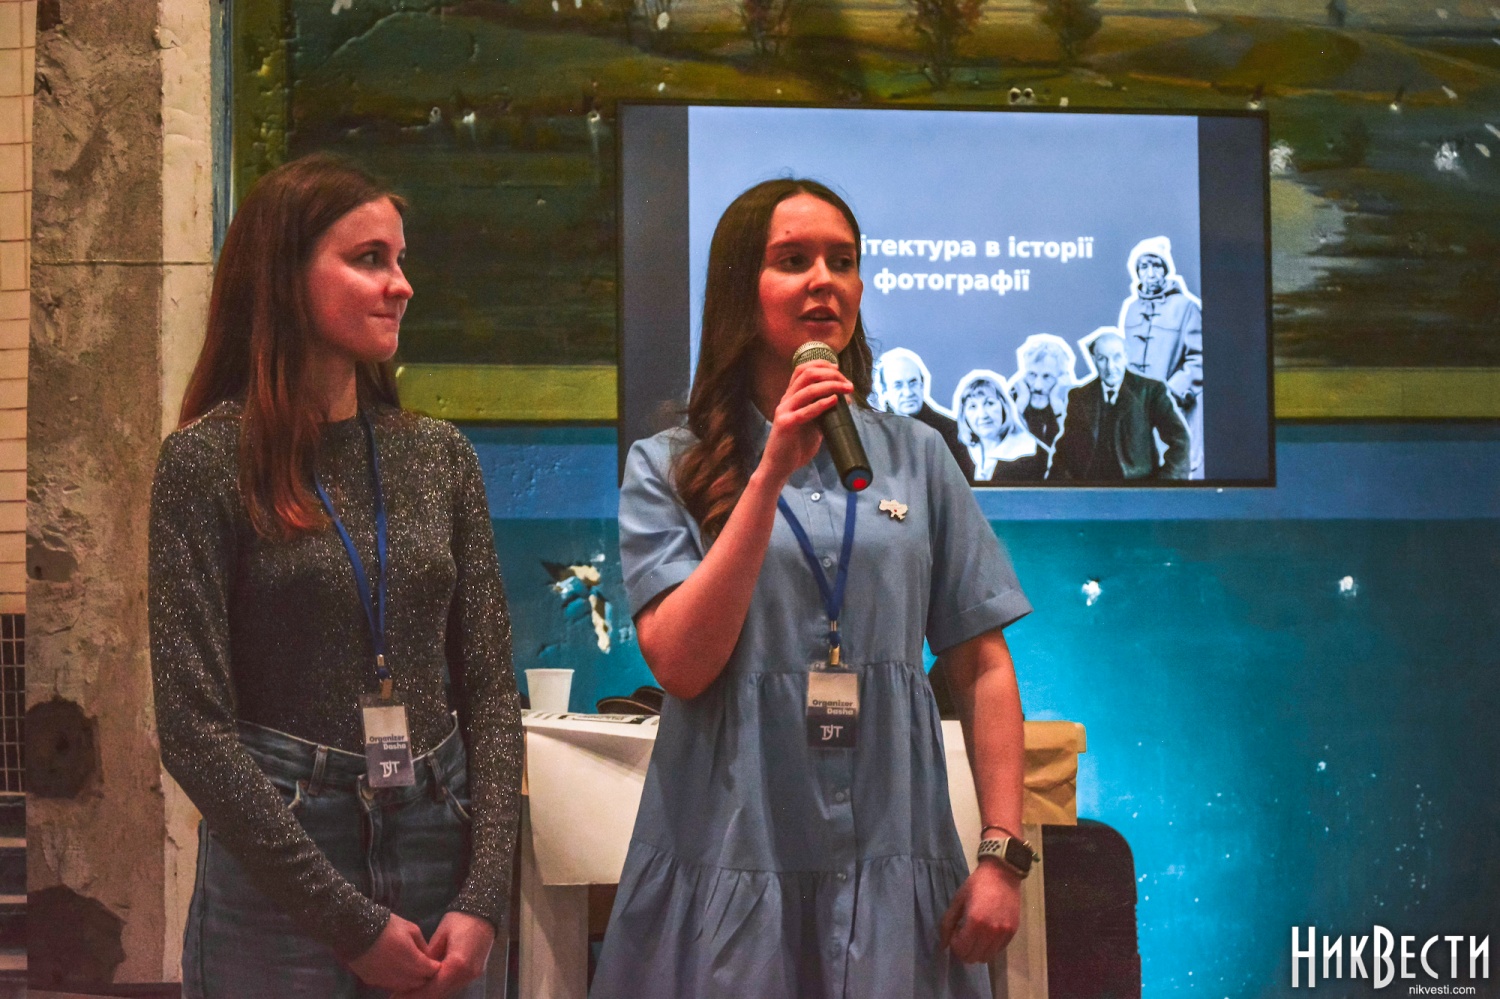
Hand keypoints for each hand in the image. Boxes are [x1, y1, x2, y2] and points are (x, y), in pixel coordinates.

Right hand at [347, 914, 440, 991]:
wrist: (356, 929)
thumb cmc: (387, 925)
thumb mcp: (411, 929)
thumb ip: (423, 945)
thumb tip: (428, 957)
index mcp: (411, 958)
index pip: (430, 971)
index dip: (434, 967)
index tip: (435, 962)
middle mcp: (399, 973)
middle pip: (419, 982)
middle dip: (424, 975)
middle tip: (425, 966)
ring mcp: (385, 980)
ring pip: (405, 986)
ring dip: (411, 980)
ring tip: (411, 969)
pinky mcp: (373, 981)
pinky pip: (390, 985)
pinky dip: (397, 981)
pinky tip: (396, 971)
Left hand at [392, 911, 495, 998]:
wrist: (485, 913)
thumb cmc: (461, 919)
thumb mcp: (441, 934)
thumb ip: (430, 955)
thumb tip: (420, 969)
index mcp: (457, 964)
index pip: (433, 987)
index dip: (415, 994)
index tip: (400, 996)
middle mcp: (466, 974)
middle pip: (440, 993)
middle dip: (421, 996)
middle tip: (403, 996)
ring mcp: (473, 975)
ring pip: (448, 991)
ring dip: (432, 992)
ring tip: (413, 991)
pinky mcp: (476, 973)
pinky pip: (455, 984)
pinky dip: (442, 986)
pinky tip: (430, 983)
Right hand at [758, 360, 853, 485]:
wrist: (779, 467)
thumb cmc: (796, 446)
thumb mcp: (812, 424)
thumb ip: (822, 412)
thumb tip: (842, 401)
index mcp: (790, 397)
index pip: (802, 369)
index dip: (821, 364)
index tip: (839, 369)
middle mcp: (786, 400)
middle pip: (806, 374)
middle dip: (830, 374)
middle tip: (847, 383)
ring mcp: (784, 411)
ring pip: (807, 389)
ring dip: (831, 386)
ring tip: (846, 390)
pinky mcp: (786, 425)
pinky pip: (805, 411)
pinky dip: (821, 404)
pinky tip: (834, 401)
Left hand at [938, 861, 1021, 964]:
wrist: (1002, 874)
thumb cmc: (976, 885)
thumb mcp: (957, 901)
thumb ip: (947, 923)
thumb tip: (942, 945)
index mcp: (975, 922)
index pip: (961, 950)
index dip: (955, 944)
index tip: (956, 931)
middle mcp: (991, 931)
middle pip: (973, 957)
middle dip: (964, 950)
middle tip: (963, 934)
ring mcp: (1003, 933)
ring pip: (986, 957)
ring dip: (977, 950)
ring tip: (975, 934)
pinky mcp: (1012, 932)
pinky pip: (998, 950)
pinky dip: (989, 947)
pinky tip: (986, 932)